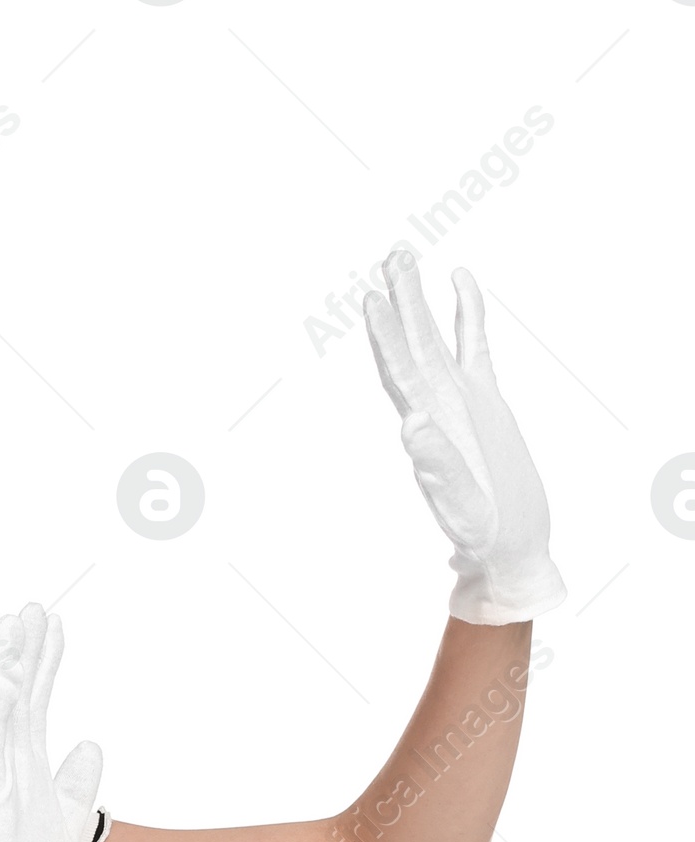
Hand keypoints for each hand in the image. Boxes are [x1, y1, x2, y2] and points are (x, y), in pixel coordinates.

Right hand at [0, 603, 103, 841]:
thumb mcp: (69, 825)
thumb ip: (77, 784)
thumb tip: (91, 744)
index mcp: (24, 774)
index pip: (33, 705)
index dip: (43, 664)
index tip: (52, 624)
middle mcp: (5, 773)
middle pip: (17, 699)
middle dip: (25, 652)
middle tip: (33, 608)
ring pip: (0, 714)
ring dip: (8, 668)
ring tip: (16, 624)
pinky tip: (5, 676)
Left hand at [363, 251, 564, 625]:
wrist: (509, 546)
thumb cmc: (482, 534)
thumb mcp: (460, 503)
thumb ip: (436, 466)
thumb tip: (410, 424)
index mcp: (428, 429)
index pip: (401, 374)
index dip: (386, 337)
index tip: (373, 299)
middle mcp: (437, 407)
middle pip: (412, 345)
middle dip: (400, 302)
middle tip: (392, 257)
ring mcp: (461, 400)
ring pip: (436, 339)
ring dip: (420, 301)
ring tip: (405, 258)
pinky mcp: (486, 400)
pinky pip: (474, 347)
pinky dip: (467, 315)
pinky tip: (461, 280)